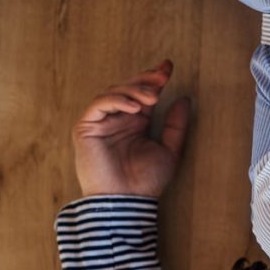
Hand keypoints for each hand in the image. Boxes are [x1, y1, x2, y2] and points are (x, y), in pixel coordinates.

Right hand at [72, 60, 189, 197]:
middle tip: (161, 76)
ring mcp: (100, 122)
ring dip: (134, 90)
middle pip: (127, 88)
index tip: (168, 67)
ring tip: (153, 97)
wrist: (127, 202)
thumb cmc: (146, 181)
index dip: (153, 78)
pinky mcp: (86, 128)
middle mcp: (117, 120)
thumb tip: (184, 99)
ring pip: (113, 93)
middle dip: (144, 80)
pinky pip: (99, 105)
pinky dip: (116, 101)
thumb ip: (175, 126)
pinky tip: (134, 107)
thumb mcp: (170, 150)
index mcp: (135, 123)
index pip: (142, 94)